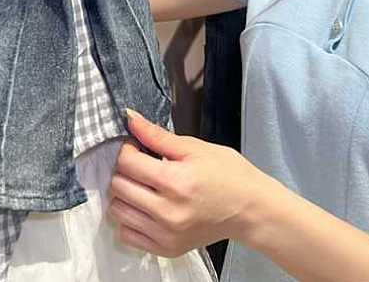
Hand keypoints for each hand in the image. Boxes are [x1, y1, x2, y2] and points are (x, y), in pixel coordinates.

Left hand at [107, 109, 272, 257]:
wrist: (250, 209)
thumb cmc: (229, 176)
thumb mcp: (196, 148)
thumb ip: (157, 136)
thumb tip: (131, 119)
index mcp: (175, 181)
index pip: (126, 162)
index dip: (128, 149)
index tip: (137, 147)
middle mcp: (167, 212)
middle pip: (118, 186)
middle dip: (125, 171)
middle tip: (142, 166)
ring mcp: (166, 234)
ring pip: (117, 210)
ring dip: (124, 195)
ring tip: (144, 187)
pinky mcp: (166, 248)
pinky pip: (127, 234)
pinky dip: (130, 219)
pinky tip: (145, 207)